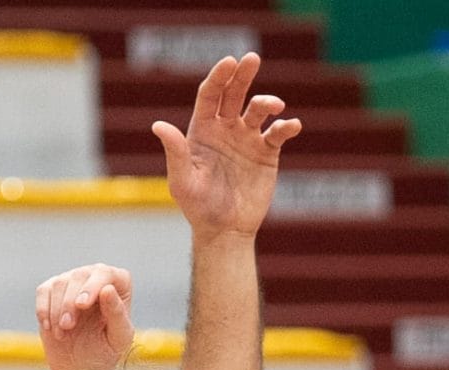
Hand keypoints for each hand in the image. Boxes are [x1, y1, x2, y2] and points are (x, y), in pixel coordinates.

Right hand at [35, 263, 134, 369]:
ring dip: (57, 311)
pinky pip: (43, 292)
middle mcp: (96, 276)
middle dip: (70, 303)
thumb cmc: (105, 351)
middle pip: (79, 276)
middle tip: (68, 326)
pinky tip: (49, 327)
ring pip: (59, 283)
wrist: (79, 366)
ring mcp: (73, 280)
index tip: (82, 305)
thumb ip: (117, 314)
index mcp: (119, 284)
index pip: (105, 273)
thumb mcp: (117, 338)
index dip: (92, 286)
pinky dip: (43, 310)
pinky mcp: (52, 290)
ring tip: (62, 333)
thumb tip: (107, 289)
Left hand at [154, 55, 302, 238]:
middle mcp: (226, 129)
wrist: (225, 231)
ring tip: (274, 105)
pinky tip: (291, 125)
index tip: (228, 62)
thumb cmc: (198, 207)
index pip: (210, 95)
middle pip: (234, 94)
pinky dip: (286, 126)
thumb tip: (158, 125)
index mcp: (203, 130)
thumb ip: (175, 152)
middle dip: (243, 75)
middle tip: (252, 58)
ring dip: (266, 102)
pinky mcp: (266, 154)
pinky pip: (277, 134)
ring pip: (258, 110)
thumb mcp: (182, 180)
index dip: (219, 77)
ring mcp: (247, 139)